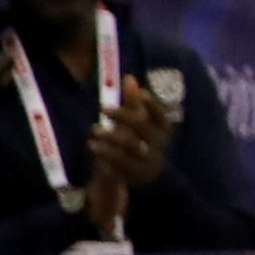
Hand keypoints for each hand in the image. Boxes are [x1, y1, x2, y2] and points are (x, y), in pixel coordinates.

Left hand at [88, 75, 176, 196]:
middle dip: (124, 116)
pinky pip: (120, 161)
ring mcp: (149, 159)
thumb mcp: (139, 123)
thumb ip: (134, 102)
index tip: (141, 94)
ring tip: (93, 129)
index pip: (161, 115)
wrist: (146, 177)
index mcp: (163, 129)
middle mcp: (159, 144)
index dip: (153, 105)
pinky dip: (105, 152)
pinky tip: (92, 144)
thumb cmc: (140, 142)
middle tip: (102, 108)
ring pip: (131, 145)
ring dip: (111, 136)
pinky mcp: (136, 173)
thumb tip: (129, 77)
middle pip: (143, 127)